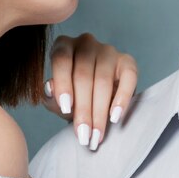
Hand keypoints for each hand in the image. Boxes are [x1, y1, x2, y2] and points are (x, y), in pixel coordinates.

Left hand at [43, 33, 136, 150]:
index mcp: (63, 46)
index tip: (66, 109)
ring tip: (97, 134)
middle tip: (83, 135)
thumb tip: (49, 88)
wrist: (95, 98)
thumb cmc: (72, 96)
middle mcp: (86, 43)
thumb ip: (51, 96)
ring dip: (100, 111)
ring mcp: (108, 50)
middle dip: (83, 108)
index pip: (62, 59)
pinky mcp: (127, 61)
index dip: (63, 83)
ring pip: (103, 79)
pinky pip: (128, 77)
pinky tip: (115, 116)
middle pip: (83, 74)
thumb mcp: (57, 99)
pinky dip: (122, 98)